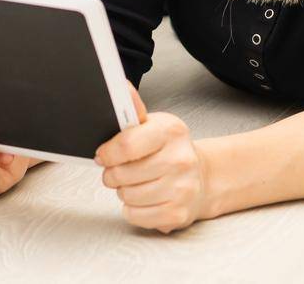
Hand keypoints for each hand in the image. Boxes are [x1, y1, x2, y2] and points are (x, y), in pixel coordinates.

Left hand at [95, 83, 210, 232]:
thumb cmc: (170, 149)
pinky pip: (135, 215)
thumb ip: (134, 109)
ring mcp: (181, 189)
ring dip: (123, 191)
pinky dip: (132, 209)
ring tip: (134, 183)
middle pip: (123, 174)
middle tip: (118, 170)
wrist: (200, 176)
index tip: (103, 155)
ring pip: (127, 196)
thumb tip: (121, 87)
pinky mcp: (177, 213)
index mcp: (171, 131)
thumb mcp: (154, 124)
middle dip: (112, 174)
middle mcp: (180, 159)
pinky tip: (143, 198)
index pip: (127, 144)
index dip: (107, 153)